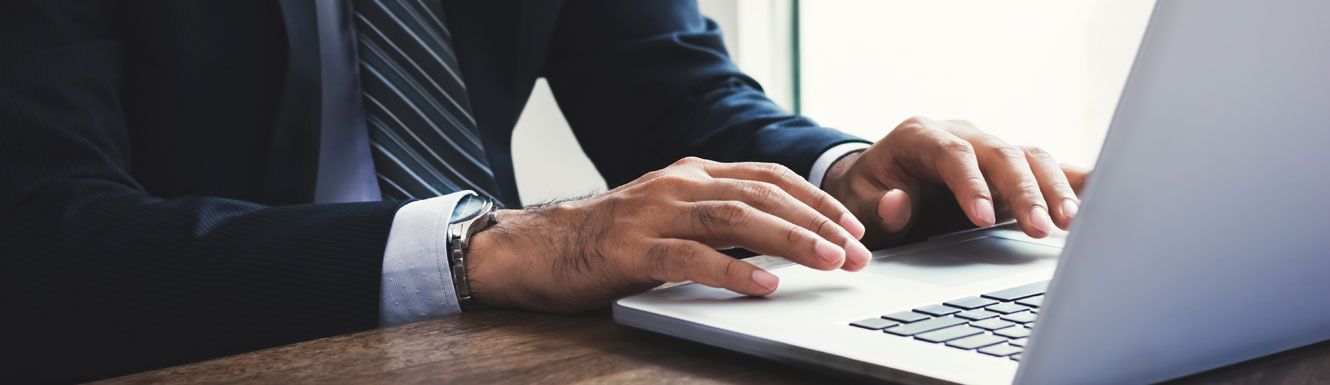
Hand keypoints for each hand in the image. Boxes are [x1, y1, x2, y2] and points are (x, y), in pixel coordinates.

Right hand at [464, 157, 872, 311]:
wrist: (535, 249)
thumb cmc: (607, 239)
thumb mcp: (669, 217)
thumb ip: (716, 219)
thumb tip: (781, 240)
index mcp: (691, 174)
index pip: (769, 177)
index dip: (816, 200)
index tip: (853, 227)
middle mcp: (678, 185)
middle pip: (763, 195)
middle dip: (818, 223)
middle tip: (858, 252)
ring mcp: (655, 215)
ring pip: (737, 219)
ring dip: (790, 240)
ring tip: (828, 262)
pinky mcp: (633, 250)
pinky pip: (693, 259)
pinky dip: (734, 271)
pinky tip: (765, 285)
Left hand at [821, 116, 1090, 246]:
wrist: (877, 184)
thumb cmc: (868, 193)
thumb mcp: (858, 203)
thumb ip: (877, 206)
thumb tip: (897, 204)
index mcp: (920, 136)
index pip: (953, 154)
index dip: (971, 184)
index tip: (983, 218)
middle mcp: (962, 135)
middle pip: (1001, 153)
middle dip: (1023, 191)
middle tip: (1039, 228)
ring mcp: (990, 150)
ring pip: (1031, 158)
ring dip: (1054, 189)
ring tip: (1071, 223)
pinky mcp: (1011, 169)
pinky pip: (1047, 168)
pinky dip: (1073, 180)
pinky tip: (1102, 196)